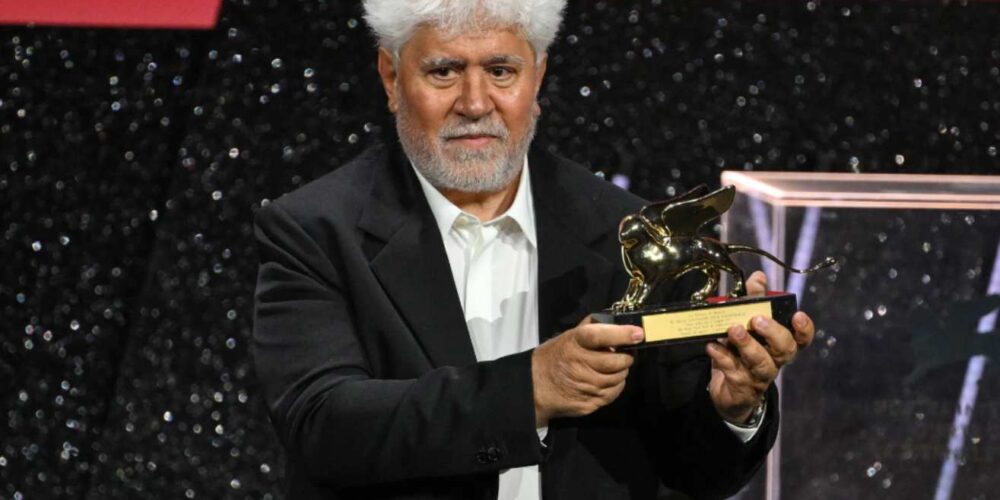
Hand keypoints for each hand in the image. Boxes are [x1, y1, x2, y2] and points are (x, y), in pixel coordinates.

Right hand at [531, 316, 643, 426]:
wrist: (534, 387)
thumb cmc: (554, 357)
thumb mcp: (568, 336)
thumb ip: (590, 327)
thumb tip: (616, 320)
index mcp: (574, 343)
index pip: (599, 336)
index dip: (621, 334)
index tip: (638, 333)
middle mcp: (580, 365)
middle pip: (617, 362)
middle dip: (627, 357)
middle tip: (625, 354)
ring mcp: (585, 387)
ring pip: (618, 379)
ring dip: (621, 372)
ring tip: (612, 368)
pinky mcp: (588, 403)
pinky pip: (613, 394)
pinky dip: (615, 386)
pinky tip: (606, 381)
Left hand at [706, 271, 815, 423]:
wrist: (727, 391)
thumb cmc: (740, 352)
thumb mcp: (745, 323)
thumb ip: (753, 300)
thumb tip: (759, 277)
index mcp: (780, 344)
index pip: (801, 338)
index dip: (804, 329)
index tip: (797, 314)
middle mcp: (774, 361)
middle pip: (785, 349)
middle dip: (773, 332)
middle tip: (757, 320)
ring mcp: (759, 377)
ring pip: (761, 364)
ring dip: (747, 345)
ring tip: (733, 330)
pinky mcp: (741, 388)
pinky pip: (734, 372)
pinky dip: (723, 357)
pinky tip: (712, 346)